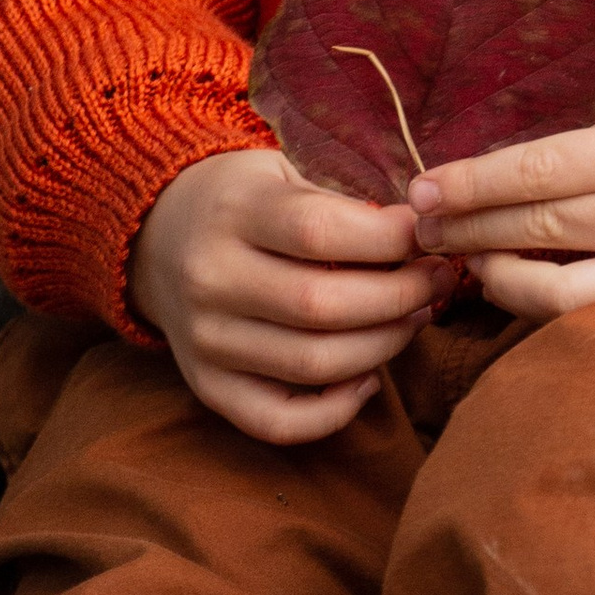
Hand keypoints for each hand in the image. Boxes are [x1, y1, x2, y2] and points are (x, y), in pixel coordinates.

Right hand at [129, 146, 438, 444]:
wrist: (157, 234)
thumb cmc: (243, 199)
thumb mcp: (280, 172)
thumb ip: (339, 203)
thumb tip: (419, 238)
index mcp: (233, 213)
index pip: (321, 231)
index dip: (390, 238)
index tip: (429, 235)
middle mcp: (211, 279)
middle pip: (322, 306)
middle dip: (400, 297)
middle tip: (437, 281)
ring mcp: (205, 341)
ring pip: (311, 366)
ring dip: (384, 347)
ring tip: (415, 318)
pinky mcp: (206, 386)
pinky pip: (278, 421)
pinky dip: (335, 412)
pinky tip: (368, 379)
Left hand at [411, 106, 594, 320]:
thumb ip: (583, 154)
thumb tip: (486, 179)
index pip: (540, 169)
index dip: (473, 181)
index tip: (423, 187)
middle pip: (537, 225)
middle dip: (467, 225)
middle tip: (420, 225)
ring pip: (552, 287)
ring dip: (495, 273)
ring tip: (465, 258)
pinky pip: (586, 318)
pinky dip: (538, 304)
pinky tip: (514, 286)